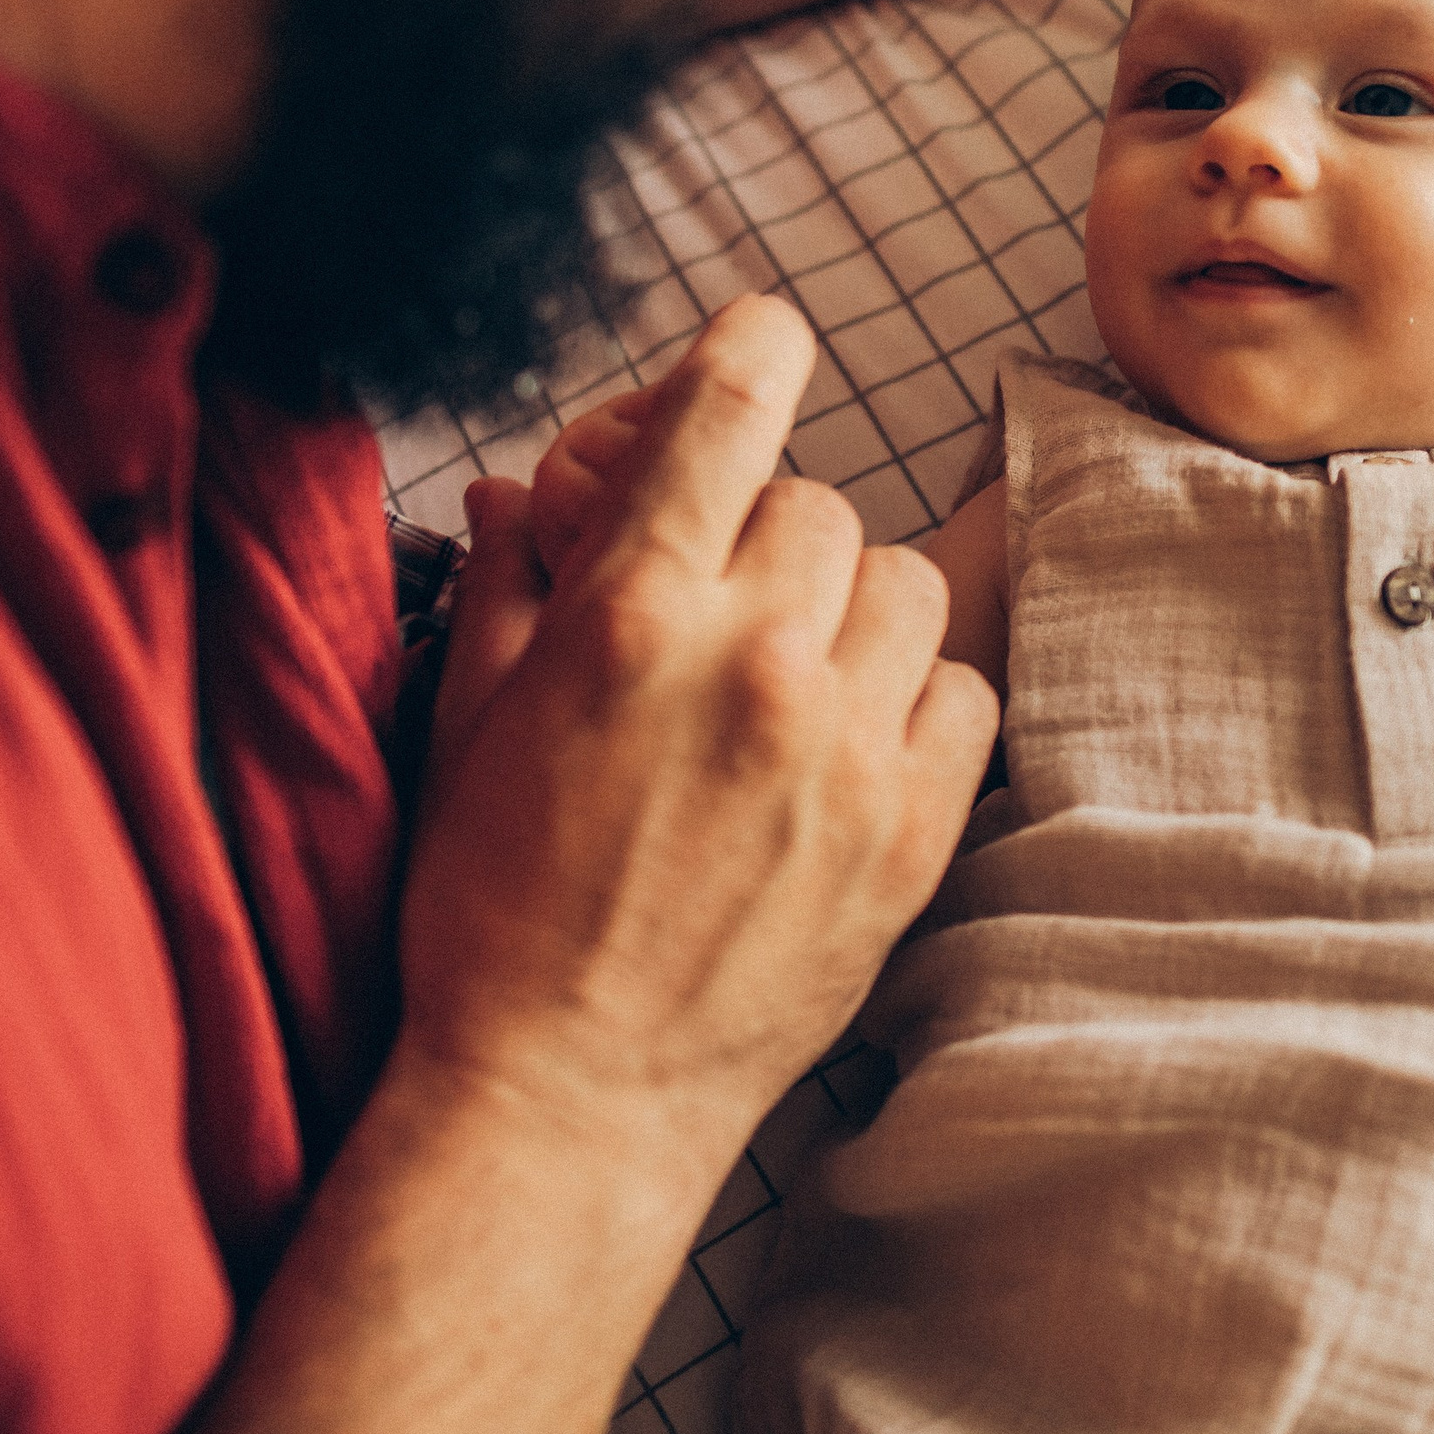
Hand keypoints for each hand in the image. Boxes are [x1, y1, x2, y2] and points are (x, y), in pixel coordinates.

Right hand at [400, 296, 995, 1173]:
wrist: (571, 1096)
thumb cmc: (493, 912)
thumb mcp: (467, 726)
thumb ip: (511, 585)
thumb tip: (524, 489)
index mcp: (630, 616)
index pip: (727, 417)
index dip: (752, 352)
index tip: (769, 337)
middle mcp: (751, 661)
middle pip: (817, 507)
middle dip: (769, 538)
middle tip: (725, 611)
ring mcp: (844, 747)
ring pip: (905, 586)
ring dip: (855, 610)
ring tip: (798, 677)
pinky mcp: (912, 831)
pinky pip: (966, 690)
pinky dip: (920, 698)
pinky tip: (855, 745)